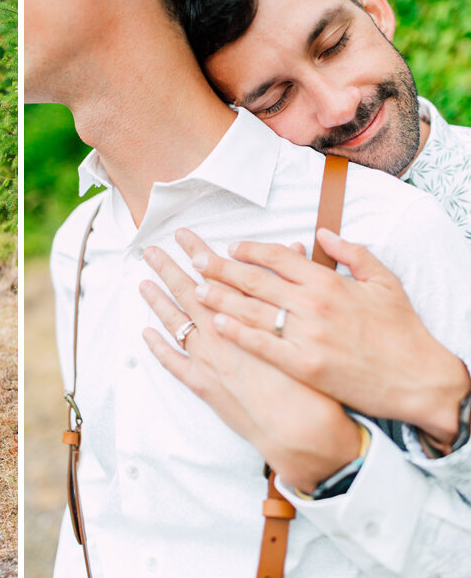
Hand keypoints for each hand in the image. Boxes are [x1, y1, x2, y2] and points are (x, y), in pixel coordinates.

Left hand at [139, 241, 362, 491]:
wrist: (308, 431)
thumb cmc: (320, 376)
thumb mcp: (328, 319)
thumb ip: (309, 278)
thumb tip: (298, 246)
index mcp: (250, 315)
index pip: (223, 273)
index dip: (203, 252)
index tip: (185, 237)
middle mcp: (226, 331)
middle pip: (194, 291)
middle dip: (170, 268)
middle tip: (151, 251)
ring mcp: (213, 358)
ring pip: (178, 321)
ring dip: (159, 300)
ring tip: (143, 282)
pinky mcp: (206, 386)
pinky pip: (174, 362)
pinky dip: (158, 347)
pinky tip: (146, 333)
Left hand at [175, 227, 470, 445]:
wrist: (418, 379)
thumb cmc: (401, 330)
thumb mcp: (384, 281)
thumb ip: (351, 252)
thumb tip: (320, 234)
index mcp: (328, 282)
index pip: (278, 257)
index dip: (250, 250)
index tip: (231, 247)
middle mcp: (312, 305)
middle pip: (255, 281)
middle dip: (220, 268)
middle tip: (194, 259)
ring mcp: (305, 336)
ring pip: (251, 311)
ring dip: (220, 298)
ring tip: (196, 288)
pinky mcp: (303, 366)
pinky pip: (262, 346)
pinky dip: (238, 334)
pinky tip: (217, 324)